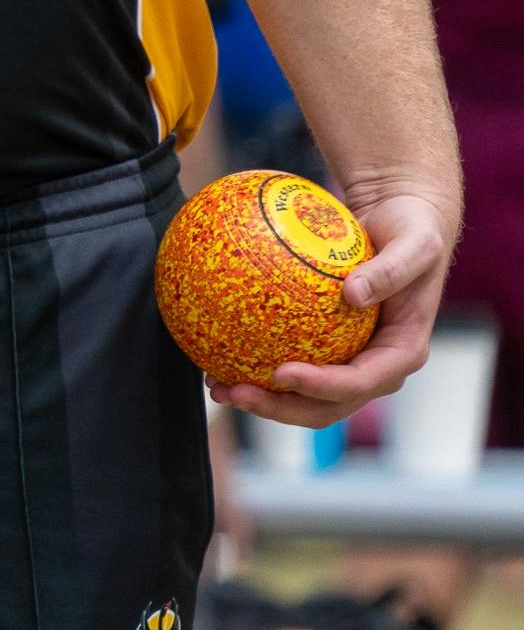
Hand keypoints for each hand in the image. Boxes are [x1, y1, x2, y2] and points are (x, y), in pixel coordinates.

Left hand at [210, 188, 454, 428]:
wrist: (402, 220)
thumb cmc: (414, 231)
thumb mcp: (415, 244)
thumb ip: (391, 270)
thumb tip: (353, 294)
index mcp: (402, 352)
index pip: (361, 382)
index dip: (322, 387)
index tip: (281, 373)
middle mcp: (376, 366)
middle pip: (327, 405)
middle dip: (280, 408)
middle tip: (233, 391)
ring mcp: (351, 360)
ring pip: (303, 395)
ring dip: (261, 398)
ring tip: (216, 384)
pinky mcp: (328, 346)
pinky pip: (289, 358)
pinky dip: (254, 360)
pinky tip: (215, 350)